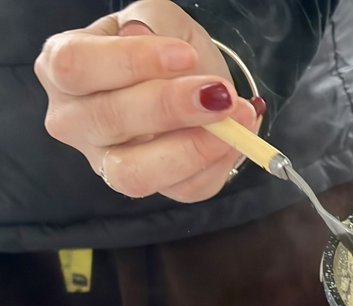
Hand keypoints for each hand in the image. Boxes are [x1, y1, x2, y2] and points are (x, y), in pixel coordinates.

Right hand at [34, 0, 261, 202]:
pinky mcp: (152, 185)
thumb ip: (152, 25)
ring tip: (235, 118)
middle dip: (170, 106)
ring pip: (135, 173)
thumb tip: (143, 38)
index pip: (76, 66)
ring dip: (192, 148)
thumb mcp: (157, 19)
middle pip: (108, 121)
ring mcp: (107, 161)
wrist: (190, 78)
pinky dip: (217, 163)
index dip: (130, 61)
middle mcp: (74, 120)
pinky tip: (238, 137)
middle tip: (219, 92)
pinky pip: (183, 189)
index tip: (184, 55)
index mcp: (63, 67)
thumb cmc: (162, 45)